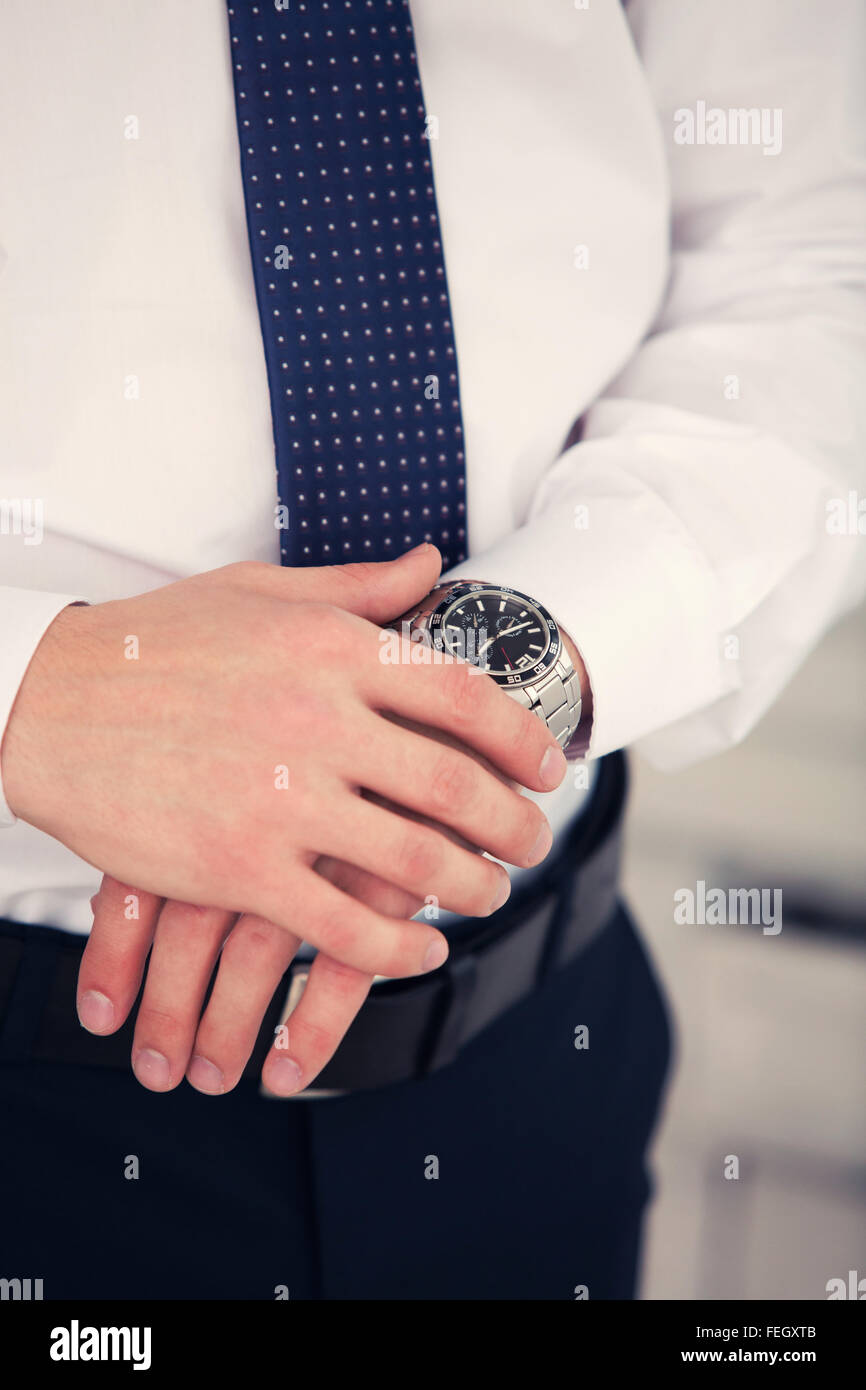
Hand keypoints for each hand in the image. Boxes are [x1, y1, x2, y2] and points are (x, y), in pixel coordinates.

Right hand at [2, 546, 567, 1093]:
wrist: (43, 704)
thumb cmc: (152, 643)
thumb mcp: (257, 592)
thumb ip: (356, 586)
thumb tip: (431, 564)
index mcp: (330, 649)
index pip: (463, 695)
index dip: (524, 737)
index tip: (551, 767)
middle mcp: (318, 721)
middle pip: (457, 784)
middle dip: (514, 825)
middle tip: (533, 843)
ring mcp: (280, 800)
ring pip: (415, 860)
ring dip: (472, 886)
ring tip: (489, 894)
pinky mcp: (238, 868)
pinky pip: (342, 926)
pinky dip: (396, 946)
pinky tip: (420, 948)